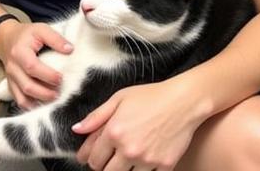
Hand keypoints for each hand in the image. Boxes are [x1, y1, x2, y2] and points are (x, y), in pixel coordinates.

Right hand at [0, 19, 72, 108]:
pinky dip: (32, 106)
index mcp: (19, 52)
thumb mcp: (40, 29)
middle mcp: (13, 67)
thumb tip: (70, 50)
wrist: (7, 39)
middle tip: (59, 90)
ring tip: (54, 97)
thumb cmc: (26, 35)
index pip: (32, 67)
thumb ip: (55, 38)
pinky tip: (43, 104)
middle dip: (46, 92)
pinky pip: (20, 102)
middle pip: (28, 86)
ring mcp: (11, 78)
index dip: (48, 75)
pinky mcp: (11, 86)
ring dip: (40, 101)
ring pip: (23, 97)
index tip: (61, 77)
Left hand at [73, 79, 205, 170]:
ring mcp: (148, 160)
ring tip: (126, 158)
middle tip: (108, 159)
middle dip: (104, 167)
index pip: (94, 159)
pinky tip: (144, 161)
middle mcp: (129, 149)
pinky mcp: (165, 167)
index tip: (91, 158)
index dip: (90, 159)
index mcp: (114, 132)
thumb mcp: (118, 99)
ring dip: (124, 169)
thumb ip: (96, 117)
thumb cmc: (149, 97)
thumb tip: (77, 130)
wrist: (182, 102)